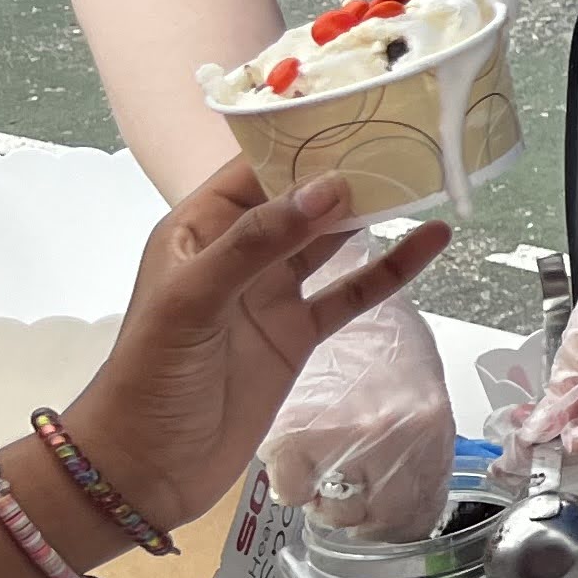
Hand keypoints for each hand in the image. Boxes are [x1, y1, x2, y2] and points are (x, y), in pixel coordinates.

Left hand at [66, 163, 446, 536]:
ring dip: (375, 212)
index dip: (300, 138)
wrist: (146, 467)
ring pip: (332, 239)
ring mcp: (271, 294)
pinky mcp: (299, 334)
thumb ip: (259, 241)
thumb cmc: (151, 376)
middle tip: (408, 138)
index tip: (356, 111)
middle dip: (347, 169)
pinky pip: (352, 292)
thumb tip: (330, 188)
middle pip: (301, 198)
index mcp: (199, 231)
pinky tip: (431, 243)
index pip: (254, 167)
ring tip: (425, 178)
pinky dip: (391, 269)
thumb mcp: (194, 299)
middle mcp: (238, 254)